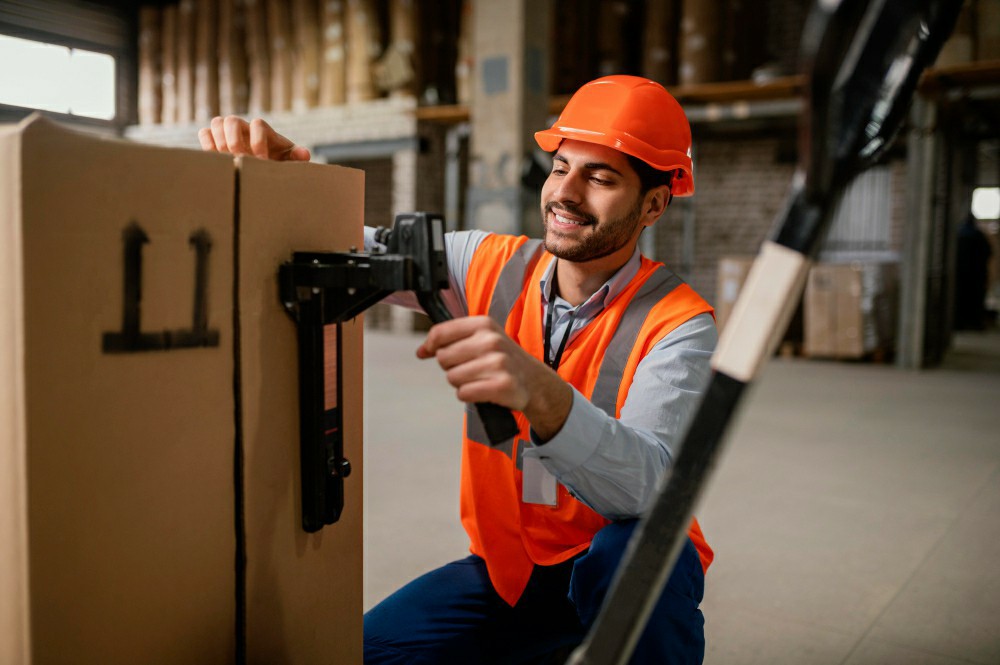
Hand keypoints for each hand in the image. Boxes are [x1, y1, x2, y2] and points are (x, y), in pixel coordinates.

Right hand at [197, 116, 310, 161]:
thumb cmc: (277, 163)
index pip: (257, 124)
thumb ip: (296, 156)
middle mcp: (244, 127)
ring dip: (219, 140)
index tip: (262, 159)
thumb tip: (304, 154)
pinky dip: (207, 143)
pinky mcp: (213, 141)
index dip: (258, 141)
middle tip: (240, 158)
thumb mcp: (289, 161)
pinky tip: (217, 159)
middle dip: (234, 140)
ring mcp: (227, 132)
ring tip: (227, 158)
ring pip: (216, 122)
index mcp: (263, 130)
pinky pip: (204, 134)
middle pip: (232, 120)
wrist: (262, 168)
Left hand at [416, 316, 572, 440]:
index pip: (441, 333)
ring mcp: (498, 363)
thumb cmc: (502, 360)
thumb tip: (421, 351)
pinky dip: (469, 395)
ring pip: (452, 377)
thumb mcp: (481, 339)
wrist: (534, 382)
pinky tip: (483, 390)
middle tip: (470, 368)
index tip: (429, 352)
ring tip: (479, 379)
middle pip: (444, 358)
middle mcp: (491, 341)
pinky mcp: (501, 385)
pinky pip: (464, 393)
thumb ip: (450, 340)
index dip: (430, 345)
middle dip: (451, 367)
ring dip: (461, 383)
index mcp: (484, 324)